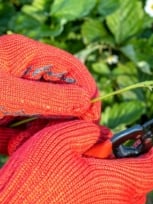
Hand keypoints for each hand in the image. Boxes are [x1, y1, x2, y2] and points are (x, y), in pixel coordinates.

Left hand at [0, 34, 100, 154]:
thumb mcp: (6, 95)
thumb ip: (49, 98)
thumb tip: (87, 103)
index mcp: (27, 56)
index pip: (74, 70)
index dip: (89, 94)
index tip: (91, 121)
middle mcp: (24, 72)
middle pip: (63, 94)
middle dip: (68, 118)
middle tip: (68, 138)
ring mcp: (13, 94)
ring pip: (46, 115)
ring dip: (46, 132)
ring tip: (38, 144)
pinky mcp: (3, 114)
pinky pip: (24, 129)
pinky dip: (23, 140)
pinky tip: (15, 145)